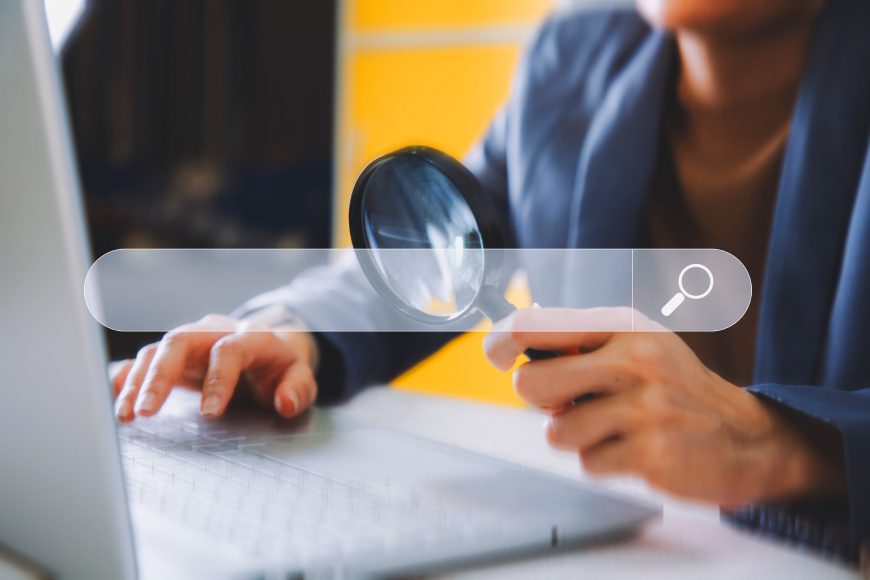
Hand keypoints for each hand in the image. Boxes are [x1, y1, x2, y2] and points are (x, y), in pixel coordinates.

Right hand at [110, 313, 317, 421]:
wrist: (266, 348)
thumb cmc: (280, 368)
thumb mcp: (299, 377)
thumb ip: (298, 389)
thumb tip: (285, 402)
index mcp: (250, 337)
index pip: (229, 351)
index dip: (218, 380)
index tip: (209, 413)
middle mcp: (213, 333)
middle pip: (179, 342)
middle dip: (159, 376)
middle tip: (145, 411)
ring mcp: (190, 342)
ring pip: (156, 351)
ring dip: (136, 383)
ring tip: (125, 416)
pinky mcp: (173, 355)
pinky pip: (143, 360)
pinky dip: (126, 377)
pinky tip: (114, 397)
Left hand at [484, 307, 844, 505]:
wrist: (750, 438)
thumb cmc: (677, 391)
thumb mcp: (638, 345)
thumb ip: (581, 344)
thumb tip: (514, 351)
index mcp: (624, 325)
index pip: (537, 322)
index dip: (502, 340)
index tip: (497, 354)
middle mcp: (634, 358)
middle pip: (531, 383)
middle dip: (539, 401)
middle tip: (567, 402)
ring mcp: (645, 406)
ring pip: (556, 431)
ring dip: (577, 438)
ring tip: (614, 428)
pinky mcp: (651, 451)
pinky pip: (588, 463)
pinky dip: (604, 462)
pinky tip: (634, 450)